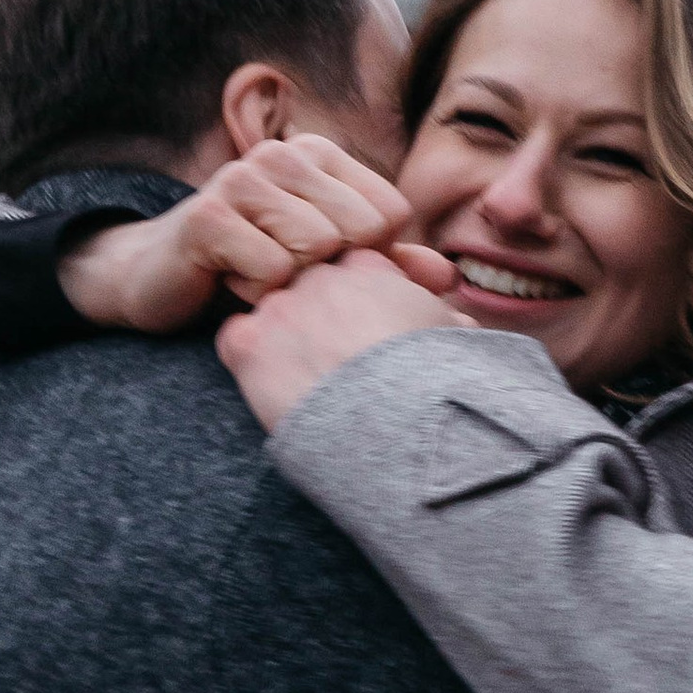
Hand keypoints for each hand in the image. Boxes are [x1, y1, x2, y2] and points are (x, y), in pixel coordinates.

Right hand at [61, 138, 417, 334]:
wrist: (161, 276)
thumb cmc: (255, 265)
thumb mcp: (328, 262)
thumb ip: (388, 264)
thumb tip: (449, 276)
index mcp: (320, 155)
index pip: (392, 214)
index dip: (368, 257)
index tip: (322, 261)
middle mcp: (283, 154)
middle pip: (360, 233)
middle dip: (328, 271)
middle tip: (285, 268)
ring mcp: (243, 179)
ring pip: (317, 251)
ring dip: (290, 283)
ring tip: (258, 272)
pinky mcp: (209, 216)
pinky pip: (272, 272)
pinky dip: (258, 294)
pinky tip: (230, 280)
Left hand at [217, 245, 472, 429]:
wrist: (400, 424)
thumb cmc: (437, 386)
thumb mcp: (455, 340)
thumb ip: (445, 319)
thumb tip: (455, 322)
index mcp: (370, 270)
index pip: (351, 268)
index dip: (359, 299)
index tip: (367, 330)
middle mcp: (321, 277)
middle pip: (307, 285)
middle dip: (319, 314)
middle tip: (336, 357)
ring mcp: (283, 308)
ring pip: (272, 310)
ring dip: (284, 336)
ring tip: (308, 378)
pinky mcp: (251, 343)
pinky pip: (237, 339)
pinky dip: (248, 358)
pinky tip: (274, 385)